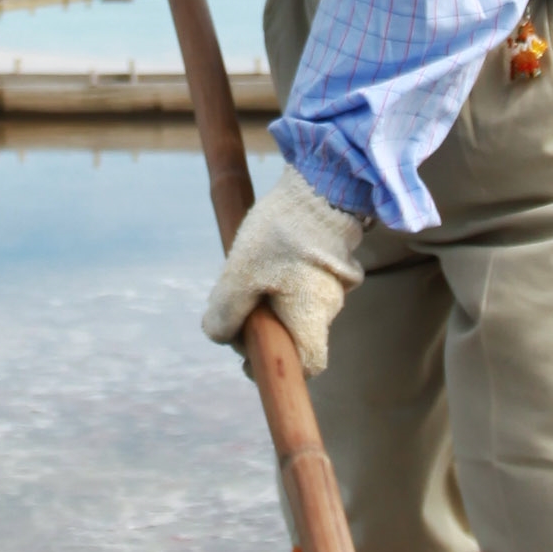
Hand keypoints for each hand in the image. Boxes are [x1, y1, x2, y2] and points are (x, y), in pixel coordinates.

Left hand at [199, 155, 364, 373]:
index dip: (280, 368)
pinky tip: (266, 257)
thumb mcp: (241, 275)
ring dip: (271, 301)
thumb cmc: (282, 234)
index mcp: (311, 318)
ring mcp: (334, 282)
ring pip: (298, 306)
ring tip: (248, 274)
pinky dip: (283, 281)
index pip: (308, 364)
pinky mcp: (332, 259)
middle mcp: (329, 306)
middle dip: (264, 328)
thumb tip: (218, 335)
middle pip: (296, 335)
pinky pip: (305, 283)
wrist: (322, 184)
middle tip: (238, 307)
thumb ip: (226, 312)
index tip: (251, 359)